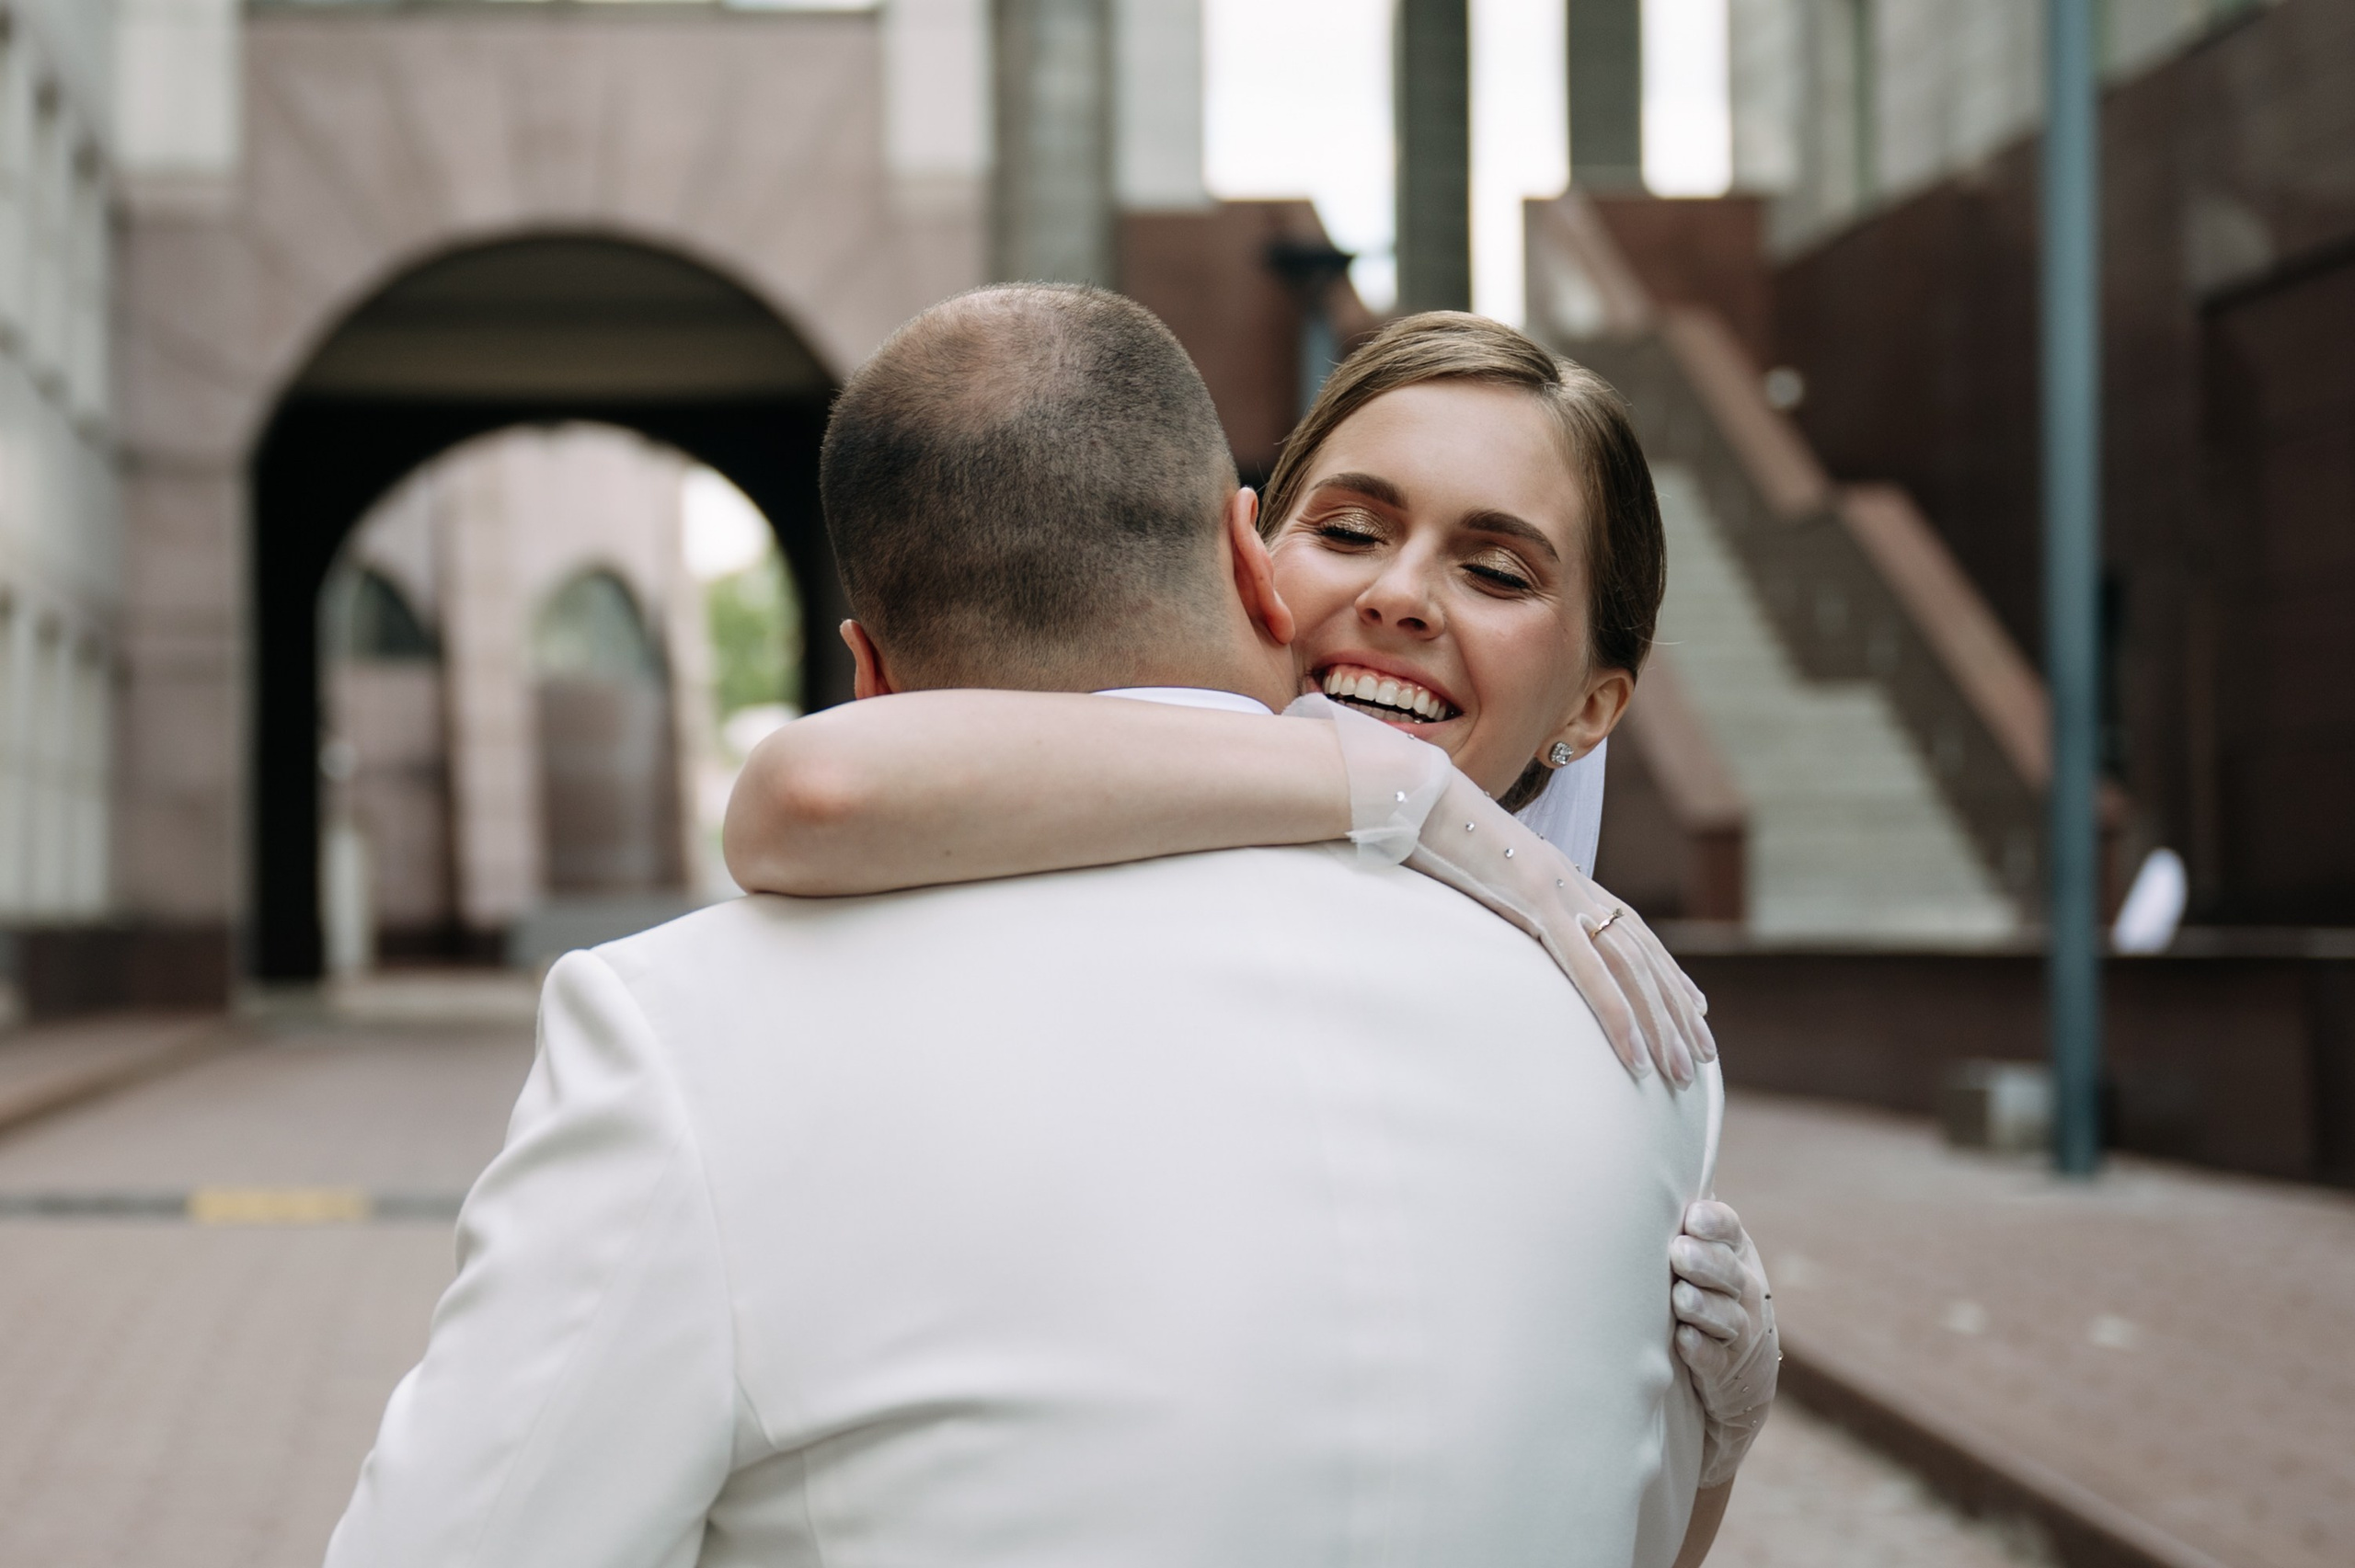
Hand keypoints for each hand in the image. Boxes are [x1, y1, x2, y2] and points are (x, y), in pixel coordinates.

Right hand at [1288, 694, 1714, 1082]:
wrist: (1410, 795)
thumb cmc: (1428, 836)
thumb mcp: (1469, 875)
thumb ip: (1494, 901)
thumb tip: (1492, 923)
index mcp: (1560, 878)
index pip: (1631, 931)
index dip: (1667, 971)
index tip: (1692, 1008)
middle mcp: (1571, 884)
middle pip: (1643, 955)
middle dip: (1675, 1011)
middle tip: (1698, 1060)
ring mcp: (1558, 891)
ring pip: (1630, 968)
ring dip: (1658, 1025)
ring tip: (1677, 1072)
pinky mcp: (1536, 901)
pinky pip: (1588, 970)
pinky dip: (1617, 1015)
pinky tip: (1633, 1054)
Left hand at [1671, 1199, 1778, 1486]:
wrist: (1739, 1368)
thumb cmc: (1702, 1291)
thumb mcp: (1704, 1254)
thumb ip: (1678, 1224)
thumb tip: (1628, 1178)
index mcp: (1734, 1251)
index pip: (1730, 1229)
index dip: (1715, 1223)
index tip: (1692, 1219)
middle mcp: (1743, 1288)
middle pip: (1728, 1271)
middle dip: (1705, 1262)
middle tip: (1679, 1253)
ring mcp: (1738, 1330)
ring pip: (1725, 1316)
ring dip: (1702, 1307)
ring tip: (1680, 1298)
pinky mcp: (1725, 1368)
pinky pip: (1715, 1358)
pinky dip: (1700, 1350)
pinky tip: (1684, 1340)